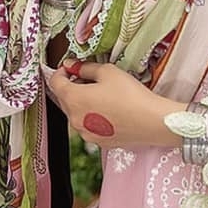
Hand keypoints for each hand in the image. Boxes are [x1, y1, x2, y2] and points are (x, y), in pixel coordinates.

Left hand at [46, 60, 184, 149]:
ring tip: (101, 94)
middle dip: (72, 86)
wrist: (152, 121)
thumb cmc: (130, 95)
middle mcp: (75, 119)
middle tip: (88, 77)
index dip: (61, 71)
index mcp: (73, 99)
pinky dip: (93, 116)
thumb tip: (72, 65)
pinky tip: (109, 109)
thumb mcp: (107, 72)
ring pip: (76, 113)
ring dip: (82, 102)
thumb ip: (85, 67)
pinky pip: (89, 125)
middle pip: (64, 99)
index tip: (71, 67)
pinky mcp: (99, 142)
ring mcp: (86, 133)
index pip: (55, 82)